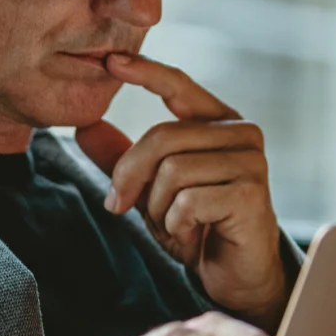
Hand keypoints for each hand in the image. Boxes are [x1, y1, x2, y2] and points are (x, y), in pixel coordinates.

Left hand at [75, 54, 288, 329]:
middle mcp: (240, 133)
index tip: (110, 60)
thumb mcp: (150, 189)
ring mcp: (250, 161)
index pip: (178, 84)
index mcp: (217, 122)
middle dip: (130, 176)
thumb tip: (85, 126)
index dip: (145, 71)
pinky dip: (177, 225)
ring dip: (158, 208)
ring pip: (172, 171)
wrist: (234, 275)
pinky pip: (188, 201)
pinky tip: (193, 234)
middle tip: (118, 206)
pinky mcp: (251, 192)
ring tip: (174, 224)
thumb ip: (122, 158)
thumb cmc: (197, 227)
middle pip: (162, 137)